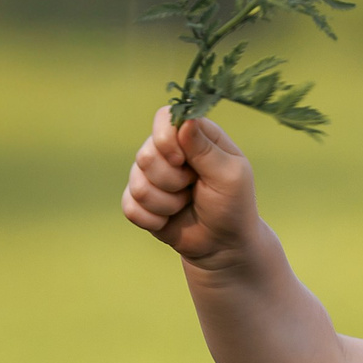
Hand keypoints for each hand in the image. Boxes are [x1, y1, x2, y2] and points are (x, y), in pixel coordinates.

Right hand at [122, 106, 264, 270]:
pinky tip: (170, 220)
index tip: (181, 161)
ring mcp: (151, 175)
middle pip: (146, 154)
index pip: (164, 118)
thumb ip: (206, 149)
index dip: (166, 140)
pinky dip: (154, 219)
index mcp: (193, 136)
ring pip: (137, 183)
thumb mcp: (229, 175)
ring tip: (186, 204)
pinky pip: (130, 206)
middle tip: (193, 188)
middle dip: (171, 181)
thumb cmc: (233, 205)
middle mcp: (168, 151)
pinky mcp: (139, 201)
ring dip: (166, 203)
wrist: (222, 244)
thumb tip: (185, 121)